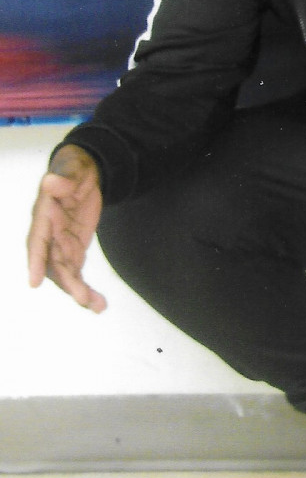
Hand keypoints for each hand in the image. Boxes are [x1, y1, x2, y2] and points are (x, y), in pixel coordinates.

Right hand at [27, 144, 106, 312]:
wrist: (81, 175)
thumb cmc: (73, 170)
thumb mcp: (72, 171)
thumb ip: (63, 180)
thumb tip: (50, 182)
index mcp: (44, 216)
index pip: (37, 241)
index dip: (35, 261)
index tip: (34, 282)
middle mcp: (49, 236)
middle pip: (53, 264)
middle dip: (67, 283)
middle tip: (83, 298)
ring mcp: (60, 245)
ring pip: (65, 274)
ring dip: (79, 291)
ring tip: (97, 306)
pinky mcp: (73, 251)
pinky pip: (76, 273)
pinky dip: (86, 288)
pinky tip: (99, 304)